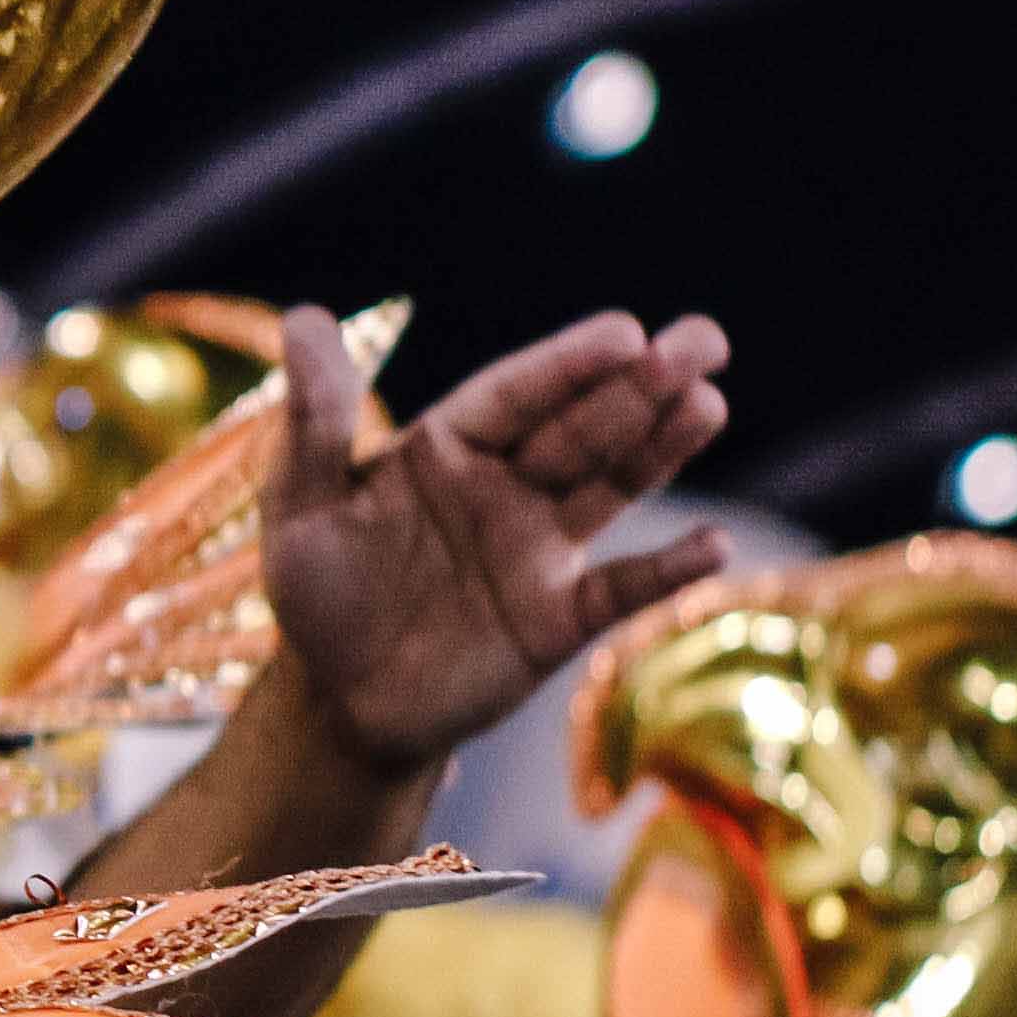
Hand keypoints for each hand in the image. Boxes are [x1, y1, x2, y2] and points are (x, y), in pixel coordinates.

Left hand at [265, 301, 733, 771]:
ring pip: (610, 488)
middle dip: (641, 385)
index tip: (624, 330)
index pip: (516, 394)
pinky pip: (620, 591)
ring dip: (661, 449)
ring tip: (707, 403)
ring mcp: (539, 551)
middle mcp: (505, 487)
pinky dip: (667, 572)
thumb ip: (313, 419)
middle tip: (703, 339)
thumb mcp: (301, 502)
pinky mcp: (557, 620)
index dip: (568, 365)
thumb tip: (307, 316)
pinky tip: (715, 546)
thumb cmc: (316, 589)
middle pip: (580, 427)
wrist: (338, 700)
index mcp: (447, 448)